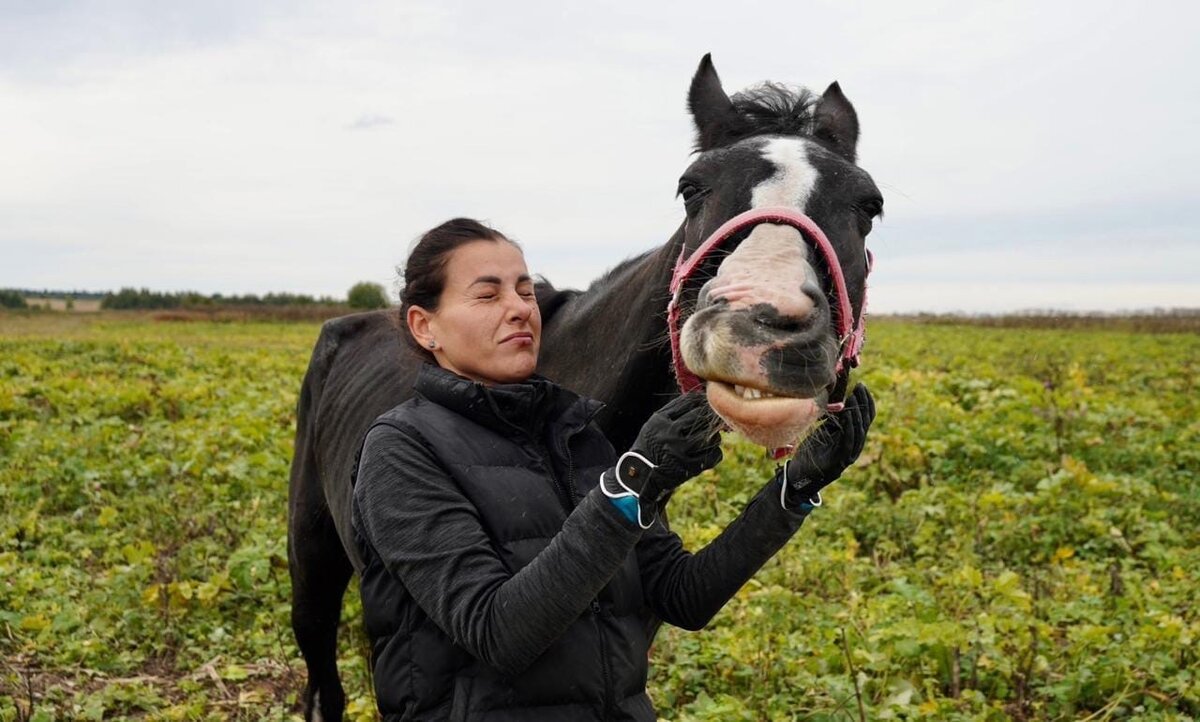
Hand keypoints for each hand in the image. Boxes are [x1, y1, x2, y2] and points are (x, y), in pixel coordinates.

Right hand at [633, 392, 723, 490]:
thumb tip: (697, 398)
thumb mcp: (654, 425)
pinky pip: (713, 455)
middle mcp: (669, 435)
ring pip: (710, 436)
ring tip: (710, 437)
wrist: (640, 475)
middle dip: (708, 417)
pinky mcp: (688, 468)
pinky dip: (715, 452)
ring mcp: (679, 452)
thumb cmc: (650, 446)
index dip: (700, 401)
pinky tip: (709, 452)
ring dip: (714, 435)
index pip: (687, 403)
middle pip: (699, 418)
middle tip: (712, 419)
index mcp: (660, 421)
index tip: (705, 403)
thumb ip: (673, 412)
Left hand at [783, 383, 874, 507]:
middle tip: (859, 387)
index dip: (866, 401)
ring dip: (858, 413)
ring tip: (854, 397)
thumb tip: (839, 400)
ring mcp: (850, 453)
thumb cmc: (812, 452)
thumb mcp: (825, 431)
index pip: (866, 417)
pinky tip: (848, 414)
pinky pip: (849, 441)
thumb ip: (834, 420)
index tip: (862, 386)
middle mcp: (855, 445)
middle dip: (863, 403)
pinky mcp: (841, 460)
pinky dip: (850, 427)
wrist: (801, 475)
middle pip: (865, 422)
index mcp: (852, 438)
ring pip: (860, 430)